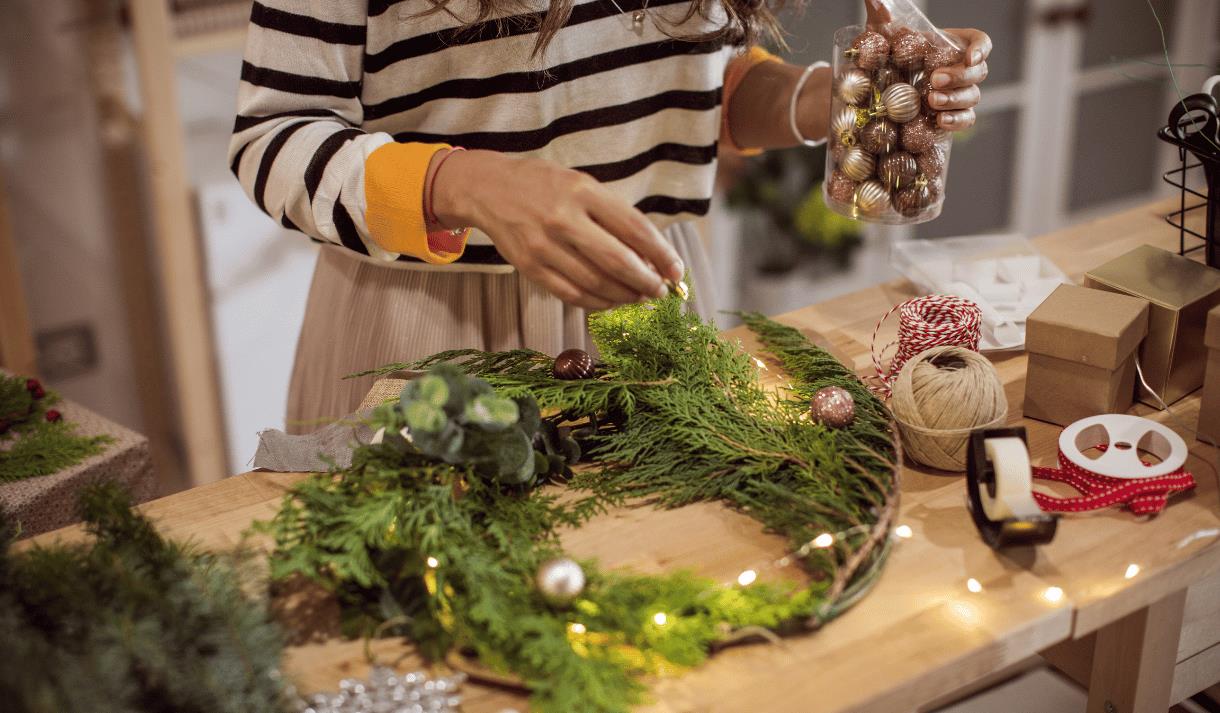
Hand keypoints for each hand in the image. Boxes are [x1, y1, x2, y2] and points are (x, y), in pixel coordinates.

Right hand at [431, 150, 682, 310]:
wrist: (487, 188)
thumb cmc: (544, 186)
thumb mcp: (582, 185)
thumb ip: (613, 216)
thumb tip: (649, 257)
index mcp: (584, 192)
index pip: (636, 229)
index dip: (662, 255)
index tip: (676, 271)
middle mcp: (564, 218)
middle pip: (618, 261)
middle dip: (647, 282)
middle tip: (659, 291)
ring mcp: (545, 245)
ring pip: (596, 283)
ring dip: (624, 295)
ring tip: (637, 296)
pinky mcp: (530, 267)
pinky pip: (572, 294)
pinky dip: (597, 302)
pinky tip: (610, 300)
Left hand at [862, 1, 990, 131]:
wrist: (885, 86)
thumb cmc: (892, 55)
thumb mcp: (886, 36)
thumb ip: (883, 19)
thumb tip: (874, 2)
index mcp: (957, 44)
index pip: (981, 42)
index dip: (981, 49)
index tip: (970, 57)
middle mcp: (964, 68)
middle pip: (978, 72)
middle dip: (959, 77)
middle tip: (935, 80)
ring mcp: (961, 93)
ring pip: (973, 97)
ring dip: (955, 100)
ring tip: (932, 102)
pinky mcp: (954, 114)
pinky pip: (966, 119)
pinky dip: (957, 121)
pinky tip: (940, 121)